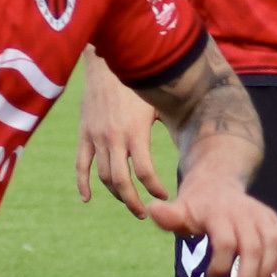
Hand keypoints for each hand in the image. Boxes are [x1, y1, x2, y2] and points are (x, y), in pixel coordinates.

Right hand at [72, 61, 176, 221]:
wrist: (106, 64)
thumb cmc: (138, 83)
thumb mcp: (157, 104)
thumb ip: (170, 125)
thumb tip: (195, 141)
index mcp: (136, 132)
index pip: (146, 172)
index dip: (156, 189)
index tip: (165, 196)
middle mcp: (115, 138)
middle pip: (122, 182)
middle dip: (133, 202)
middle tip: (144, 213)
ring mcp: (97, 138)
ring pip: (104, 177)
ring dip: (116, 194)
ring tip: (128, 201)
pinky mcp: (84, 135)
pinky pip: (81, 166)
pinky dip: (83, 184)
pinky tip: (87, 199)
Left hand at [157, 179, 276, 276]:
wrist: (217, 182)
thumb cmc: (195, 206)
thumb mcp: (179, 209)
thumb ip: (169, 216)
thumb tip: (152, 210)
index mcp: (218, 213)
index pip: (225, 242)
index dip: (220, 265)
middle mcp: (243, 212)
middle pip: (252, 248)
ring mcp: (261, 215)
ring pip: (272, 244)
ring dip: (265, 272)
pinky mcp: (272, 219)